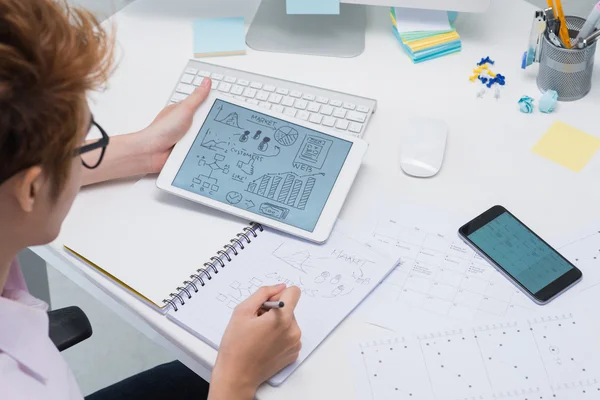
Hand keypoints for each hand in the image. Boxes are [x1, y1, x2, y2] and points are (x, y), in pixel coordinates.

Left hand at [141, 78, 211, 172]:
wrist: (152, 153)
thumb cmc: (162, 130)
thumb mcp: (184, 109)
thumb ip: (197, 97)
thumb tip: (206, 82)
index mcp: (184, 111)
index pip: (204, 105)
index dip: (214, 106)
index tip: (225, 107)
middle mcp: (186, 124)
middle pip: (207, 122)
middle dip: (213, 124)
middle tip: (218, 125)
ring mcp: (187, 137)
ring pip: (206, 136)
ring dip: (208, 139)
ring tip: (209, 139)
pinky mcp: (189, 150)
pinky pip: (202, 149)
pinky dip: (204, 150)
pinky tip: (206, 149)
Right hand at [209, 284, 301, 399]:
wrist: (237, 375)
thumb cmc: (236, 345)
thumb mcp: (242, 311)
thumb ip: (263, 293)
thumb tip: (280, 287)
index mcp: (283, 318)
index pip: (294, 292)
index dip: (278, 294)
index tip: (266, 305)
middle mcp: (293, 331)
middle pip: (289, 308)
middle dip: (274, 311)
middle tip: (256, 323)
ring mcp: (295, 344)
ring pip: (289, 322)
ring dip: (276, 324)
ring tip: (259, 335)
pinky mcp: (294, 354)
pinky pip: (289, 336)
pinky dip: (279, 336)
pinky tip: (264, 344)